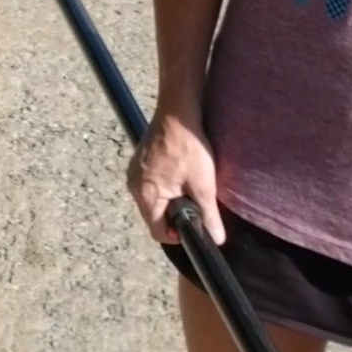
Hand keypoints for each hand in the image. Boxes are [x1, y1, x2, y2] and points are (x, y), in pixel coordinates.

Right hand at [127, 108, 223, 245]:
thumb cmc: (188, 145)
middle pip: (154, 216)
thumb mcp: (204, 184)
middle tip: (194, 200)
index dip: (177, 234)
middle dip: (174, 214)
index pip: (157, 232)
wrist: (177, 111)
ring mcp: (135, 172)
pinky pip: (151, 183)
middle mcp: (135, 185)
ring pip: (153, 199)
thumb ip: (208, 215)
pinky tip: (179, 172)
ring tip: (188, 184)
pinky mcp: (140, 161)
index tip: (194, 224)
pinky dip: (165, 185)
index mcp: (146, 194)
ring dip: (170, 198)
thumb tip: (216, 239)